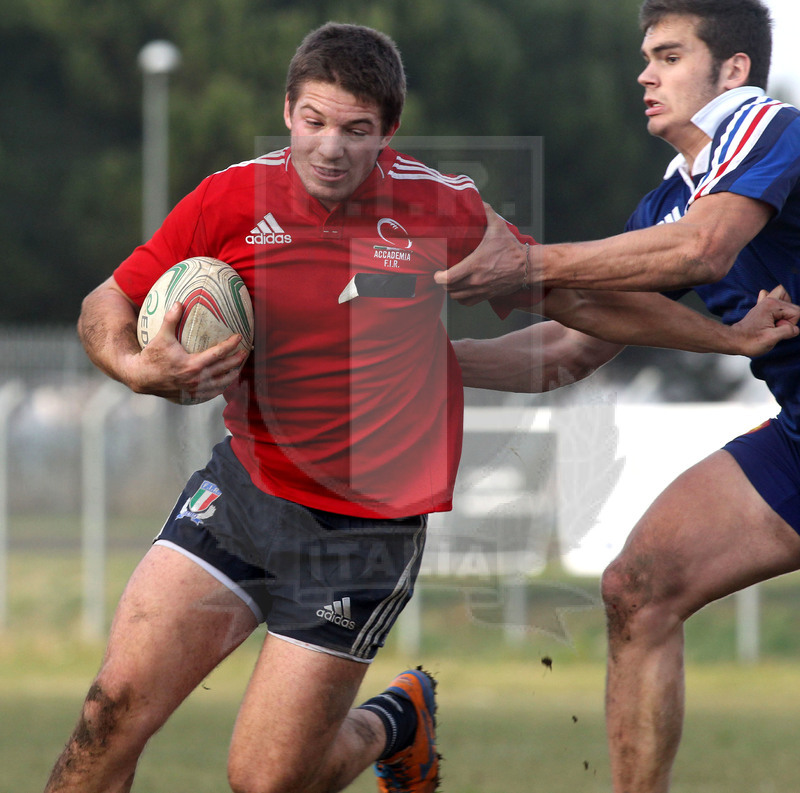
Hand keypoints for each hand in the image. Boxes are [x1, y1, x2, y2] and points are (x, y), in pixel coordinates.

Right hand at [130, 301, 248, 403]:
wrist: (141, 377)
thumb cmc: (152, 356)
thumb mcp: (161, 336)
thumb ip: (171, 320)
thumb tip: (179, 302)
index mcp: (192, 364)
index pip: (218, 353)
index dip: (230, 345)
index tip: (239, 337)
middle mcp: (197, 379)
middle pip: (224, 369)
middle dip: (237, 360)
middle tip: (246, 351)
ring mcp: (195, 389)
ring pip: (221, 383)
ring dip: (232, 374)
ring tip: (239, 367)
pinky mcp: (192, 396)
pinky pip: (212, 393)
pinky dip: (221, 387)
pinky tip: (225, 381)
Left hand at [433, 204, 530, 304]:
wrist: (528, 266)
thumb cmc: (512, 248)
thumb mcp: (498, 226)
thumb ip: (486, 212)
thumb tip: (477, 199)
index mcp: (475, 265)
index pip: (448, 278)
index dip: (438, 277)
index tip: (436, 272)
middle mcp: (476, 280)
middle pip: (449, 289)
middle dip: (442, 283)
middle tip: (441, 274)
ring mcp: (481, 290)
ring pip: (457, 297)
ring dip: (451, 290)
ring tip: (449, 282)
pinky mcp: (487, 295)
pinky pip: (467, 302)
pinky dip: (461, 298)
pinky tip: (460, 290)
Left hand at [730, 284, 799, 356]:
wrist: (733, 340)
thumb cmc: (749, 341)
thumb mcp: (771, 338)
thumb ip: (788, 331)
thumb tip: (795, 328)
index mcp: (772, 305)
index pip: (796, 312)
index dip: (790, 324)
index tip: (777, 330)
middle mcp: (768, 300)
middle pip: (792, 306)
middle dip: (788, 319)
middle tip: (775, 327)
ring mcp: (764, 303)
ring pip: (785, 296)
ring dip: (785, 310)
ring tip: (776, 321)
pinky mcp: (761, 307)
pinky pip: (772, 296)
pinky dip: (776, 305)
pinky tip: (772, 314)